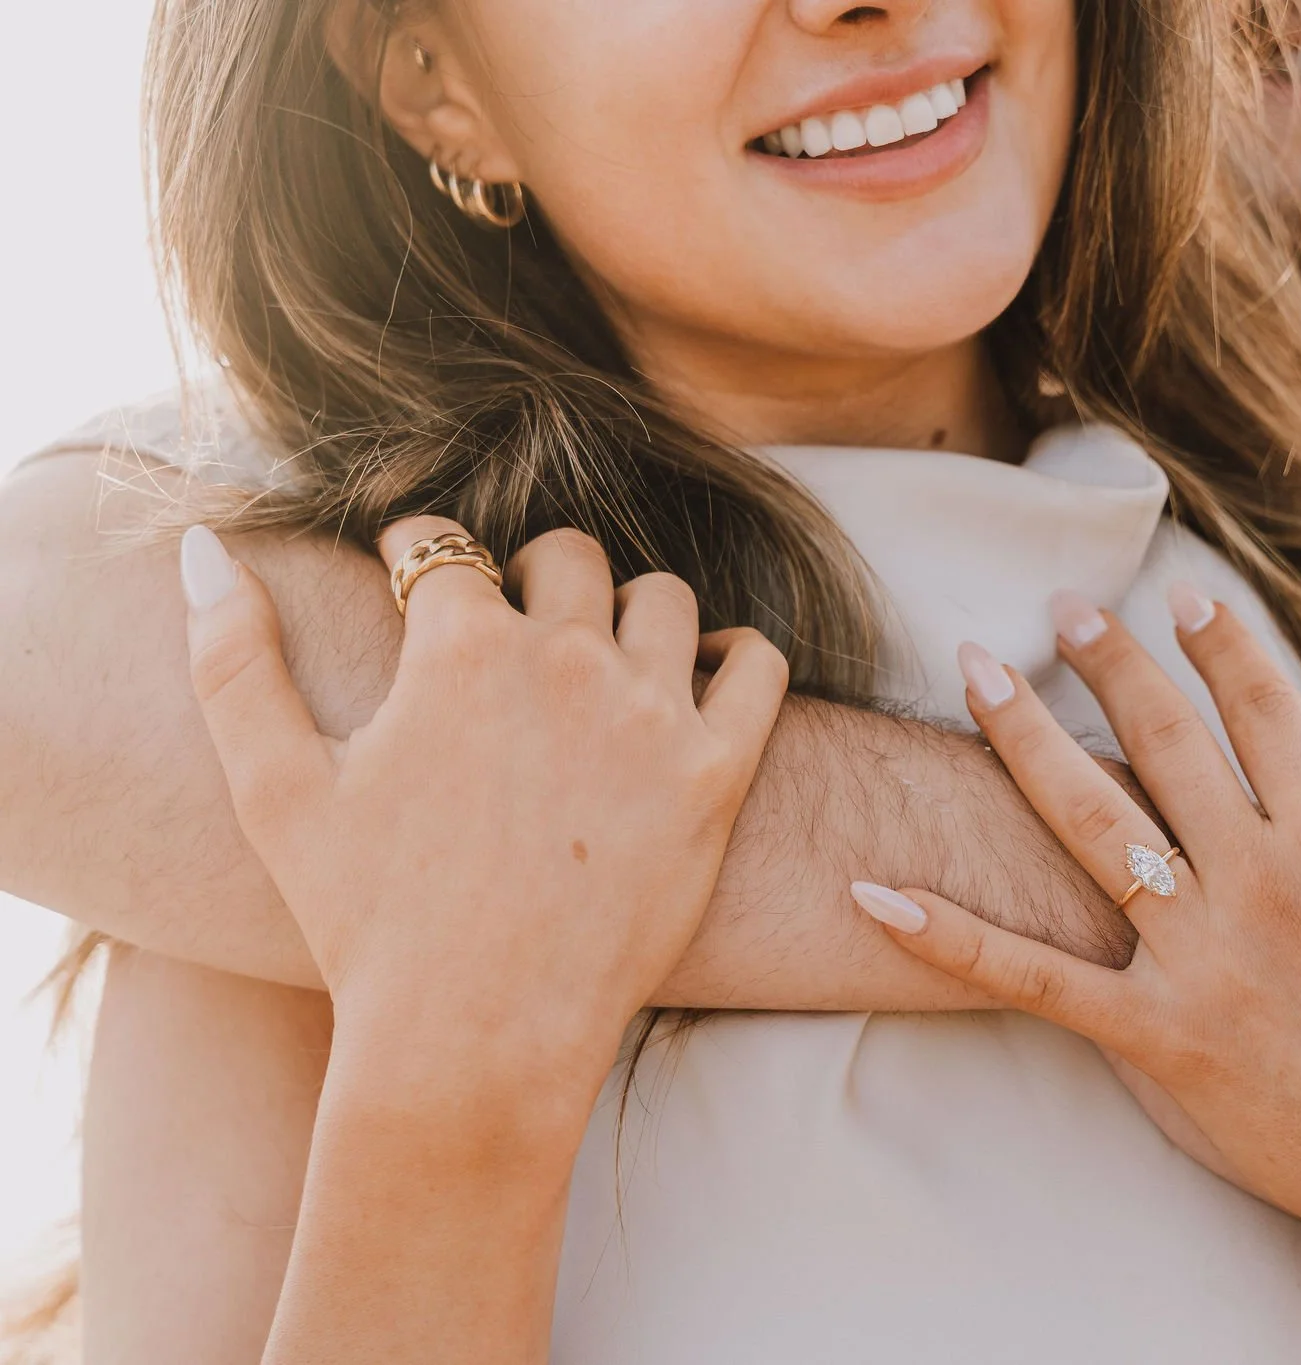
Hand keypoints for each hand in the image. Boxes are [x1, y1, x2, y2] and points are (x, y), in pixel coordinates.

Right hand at [180, 517, 786, 1086]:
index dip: (421, 557)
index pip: (445, 544)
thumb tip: (201, 549)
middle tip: (514, 630)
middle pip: (567, 557)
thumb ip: (232, 661)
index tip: (420, 585)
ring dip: (627, 615)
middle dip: (531, 579)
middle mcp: (565, 661)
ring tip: (599, 661)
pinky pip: (756, 665)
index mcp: (458, 649)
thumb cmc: (367, 924)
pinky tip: (693, 683)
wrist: (475, 1038)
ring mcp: (650, 716)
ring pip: (662, 598)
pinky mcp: (716, 775)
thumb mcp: (274, 790)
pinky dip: (732, 656)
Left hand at [849, 587, 1300, 1330]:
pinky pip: (1035, 982)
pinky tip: (877, 893)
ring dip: (1023, 735)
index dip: (1222, 645)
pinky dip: (950, 938)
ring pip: (1087, 822)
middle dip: (1108, 660)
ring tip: (975, 670)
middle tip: (1063, 608)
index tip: (1185, 599)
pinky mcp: (1158, 1038)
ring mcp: (1201, 959)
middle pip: (1164, 741)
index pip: (1265, 711)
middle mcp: (1262, 882)